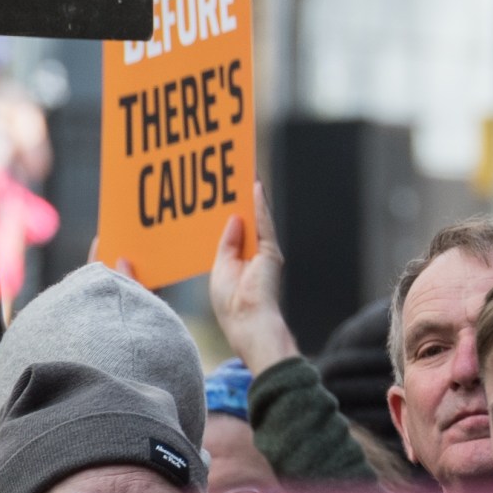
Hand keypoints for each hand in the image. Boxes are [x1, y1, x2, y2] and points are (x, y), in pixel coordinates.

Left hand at [210, 182, 299, 375]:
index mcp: (241, 257)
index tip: (222, 189)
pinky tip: (254, 187)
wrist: (247, 321)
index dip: (229, 208)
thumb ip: (226, 243)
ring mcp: (265, 250)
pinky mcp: (271, 251)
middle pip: (247, 217)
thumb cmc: (230, 303)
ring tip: (244, 171)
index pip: (235, 226)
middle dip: (240, 196)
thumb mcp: (220, 267)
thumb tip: (233, 217)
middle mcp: (255, 250)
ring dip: (251, 194)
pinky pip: (264, 223)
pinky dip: (260, 205)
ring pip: (258, 216)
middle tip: (234, 172)